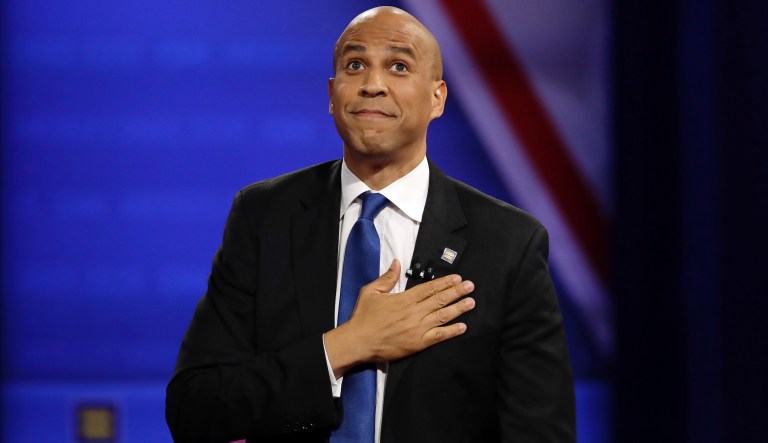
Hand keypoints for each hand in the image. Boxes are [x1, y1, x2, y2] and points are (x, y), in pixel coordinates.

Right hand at [324, 259, 474, 377]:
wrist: (358, 341)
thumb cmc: (363, 317)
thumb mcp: (371, 292)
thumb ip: (387, 277)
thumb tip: (397, 262)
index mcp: (404, 299)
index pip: (429, 288)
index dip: (445, 282)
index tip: (457, 278)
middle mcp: (414, 312)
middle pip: (440, 299)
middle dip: (457, 292)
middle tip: (470, 286)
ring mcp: (417, 328)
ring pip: (442, 316)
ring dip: (458, 308)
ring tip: (471, 302)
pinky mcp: (418, 343)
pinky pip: (438, 336)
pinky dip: (451, 331)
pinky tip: (462, 327)